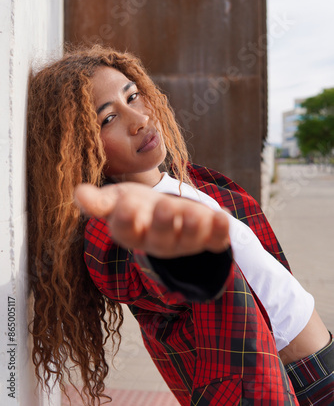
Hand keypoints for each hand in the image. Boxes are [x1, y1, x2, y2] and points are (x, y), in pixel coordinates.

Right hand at [74, 182, 229, 257]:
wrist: (166, 213)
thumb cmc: (137, 205)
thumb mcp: (117, 199)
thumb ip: (100, 201)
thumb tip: (78, 194)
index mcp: (133, 232)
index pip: (126, 231)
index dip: (127, 220)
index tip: (127, 206)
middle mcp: (158, 240)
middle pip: (160, 238)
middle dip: (165, 224)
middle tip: (166, 207)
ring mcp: (184, 241)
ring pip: (189, 240)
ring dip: (195, 228)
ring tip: (197, 214)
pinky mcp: (206, 238)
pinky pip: (215, 240)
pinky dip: (220, 231)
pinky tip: (222, 217)